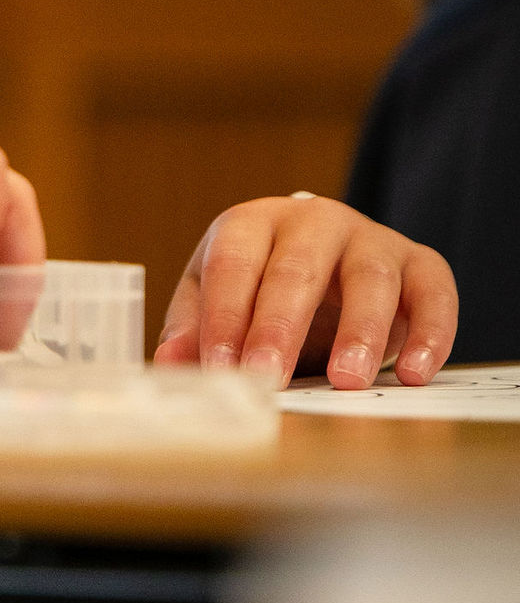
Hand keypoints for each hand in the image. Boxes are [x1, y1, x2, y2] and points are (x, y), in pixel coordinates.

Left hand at [152, 194, 456, 389]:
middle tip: (268, 375)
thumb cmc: (263, 288)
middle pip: (297, 268)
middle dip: (279, 326)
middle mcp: (314, 220)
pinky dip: (429, 333)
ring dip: (359, 331)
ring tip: (345, 381)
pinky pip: (433, 293)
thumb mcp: (217, 298)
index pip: (233, 263)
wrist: (330, 269)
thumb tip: (170, 363)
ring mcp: (370, 238)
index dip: (225, 316)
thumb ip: (194, 328)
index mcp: (252, 223)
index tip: (221, 366)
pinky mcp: (420, 263)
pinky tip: (412, 373)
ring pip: (370, 277)